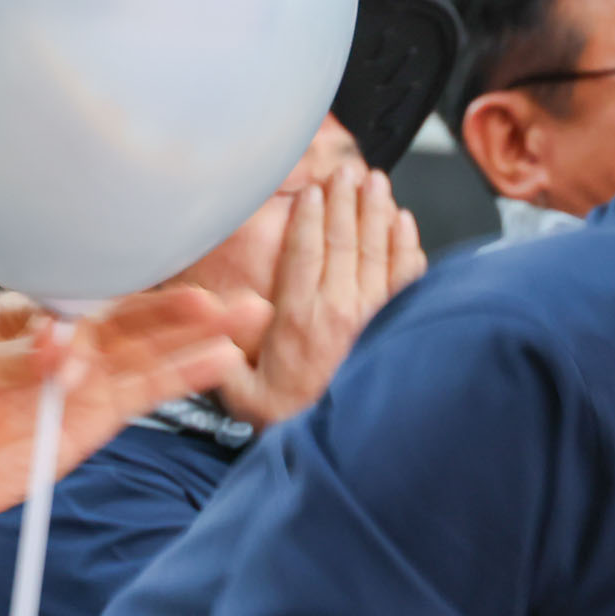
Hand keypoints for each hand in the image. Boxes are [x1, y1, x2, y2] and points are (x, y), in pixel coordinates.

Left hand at [0, 287, 258, 573]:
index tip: (150, 289)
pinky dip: (180, 380)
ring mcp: (87, 379)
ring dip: (196, 339)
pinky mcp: (97, 417)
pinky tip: (216, 364)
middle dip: (176, 310)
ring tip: (244, 320)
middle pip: (130, 320)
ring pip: (149, 354)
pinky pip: (143, 395)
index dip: (119, 290)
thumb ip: (12, 358)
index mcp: (28, 310)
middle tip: (223, 300)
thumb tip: (59, 341)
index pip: (84, 290)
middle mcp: (67, 338)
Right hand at [219, 163, 423, 430]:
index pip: (304, 253)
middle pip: (344, 240)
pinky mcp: (397, 325)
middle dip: (345, 199)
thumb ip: (220, 356)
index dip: (309, 216)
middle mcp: (339, 310)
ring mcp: (373, 316)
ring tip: (375, 181)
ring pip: (378, 250)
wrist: (345, 446)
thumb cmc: (293, 418)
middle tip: (347, 169)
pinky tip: (405, 223)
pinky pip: (407, 276)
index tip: (311, 188)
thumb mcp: (240, 393)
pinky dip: (407, 245)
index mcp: (298, 319)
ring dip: (376, 211)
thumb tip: (207, 324)